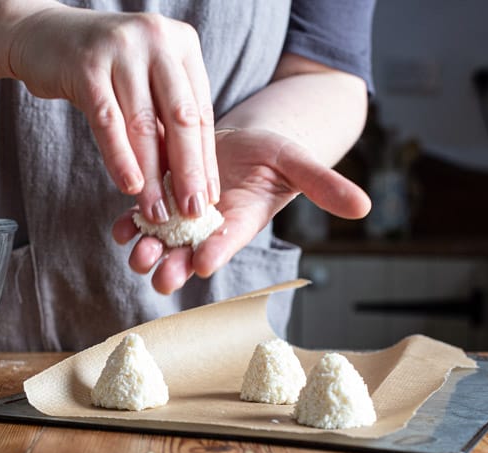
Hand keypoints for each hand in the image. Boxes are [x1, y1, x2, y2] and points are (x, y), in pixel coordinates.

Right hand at [8, 5, 218, 219]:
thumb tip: (186, 178)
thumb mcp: (145, 80)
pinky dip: (120, 158)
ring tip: (156, 210)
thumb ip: (165, 118)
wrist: (45, 35)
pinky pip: (108, 122)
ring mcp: (122, 50)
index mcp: (182, 44)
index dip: (206, 159)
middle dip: (188, 171)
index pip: (201, 111)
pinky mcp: (88, 66)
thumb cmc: (103, 65)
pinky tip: (129, 186)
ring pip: (143, 124)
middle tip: (191, 210)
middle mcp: (157, 41)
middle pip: (181, 117)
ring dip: (152, 175)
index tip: (207, 197)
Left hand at [113, 128, 370, 293]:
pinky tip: (122, 226)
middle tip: (161, 274)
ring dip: (146, 250)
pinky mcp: (158, 199)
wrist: (238, 143)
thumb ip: (324, 185)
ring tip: (138, 253)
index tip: (204, 261)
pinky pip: (139, 216)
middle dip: (173, 267)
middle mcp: (206, 227)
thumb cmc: (271, 154)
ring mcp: (179, 216)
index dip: (216, 251)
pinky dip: (129, 222)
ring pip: (160, 241)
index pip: (228, 241)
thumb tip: (365, 206)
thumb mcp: (297, 162)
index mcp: (240, 222)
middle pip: (187, 254)